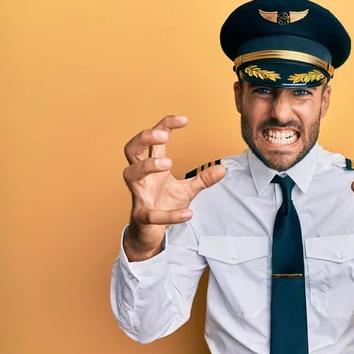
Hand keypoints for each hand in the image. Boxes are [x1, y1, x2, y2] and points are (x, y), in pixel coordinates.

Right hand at [122, 115, 225, 259]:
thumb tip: (223, 168)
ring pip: (130, 173)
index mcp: (152, 167)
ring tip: (168, 162)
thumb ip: (203, 179)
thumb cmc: (163, 204)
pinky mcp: (141, 217)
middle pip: (132, 149)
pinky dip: (170, 214)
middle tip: (164, 136)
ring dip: (147, 165)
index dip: (165, 125)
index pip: (153, 139)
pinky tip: (187, 213)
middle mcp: (142, 177)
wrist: (149, 233)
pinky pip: (151, 213)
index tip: (184, 120)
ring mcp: (139, 195)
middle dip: (144, 137)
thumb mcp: (186, 190)